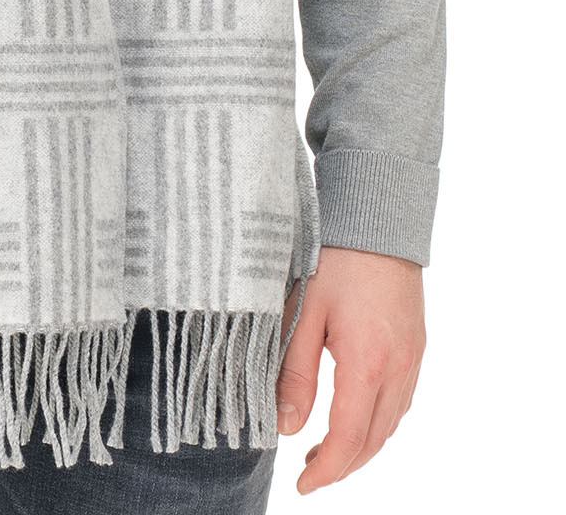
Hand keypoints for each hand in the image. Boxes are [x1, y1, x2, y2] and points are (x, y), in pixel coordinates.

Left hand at [275, 245, 424, 494]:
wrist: (377, 216)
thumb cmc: (332, 258)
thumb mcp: (302, 313)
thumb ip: (294, 372)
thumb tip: (285, 427)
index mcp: (367, 363)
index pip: (348, 438)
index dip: (326, 470)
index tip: (301, 486)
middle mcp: (398, 368)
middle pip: (373, 440)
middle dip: (342, 465)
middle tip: (308, 473)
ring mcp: (412, 358)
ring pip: (390, 424)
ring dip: (361, 446)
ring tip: (326, 451)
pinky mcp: (416, 345)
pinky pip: (400, 400)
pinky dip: (378, 421)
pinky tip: (355, 416)